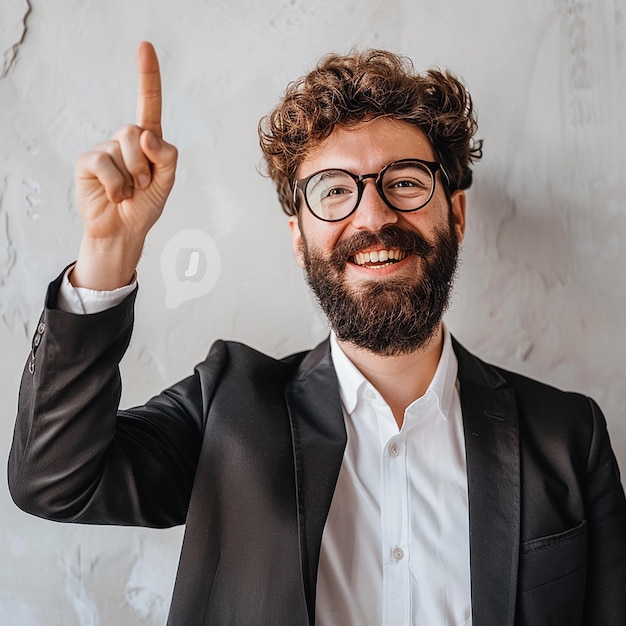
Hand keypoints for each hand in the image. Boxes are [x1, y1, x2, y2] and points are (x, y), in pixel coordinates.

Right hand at [72, 42, 177, 288]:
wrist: (124, 231)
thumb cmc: (146, 206)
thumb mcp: (167, 183)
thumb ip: (167, 157)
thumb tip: (149, 134)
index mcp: (148, 141)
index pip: (148, 103)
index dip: (147, 76)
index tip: (145, 46)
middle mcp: (126, 141)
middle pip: (137, 130)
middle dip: (145, 163)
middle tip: (143, 186)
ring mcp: (105, 150)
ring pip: (122, 146)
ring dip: (132, 176)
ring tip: (129, 194)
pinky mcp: (88, 162)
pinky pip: (104, 162)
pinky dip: (115, 183)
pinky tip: (116, 196)